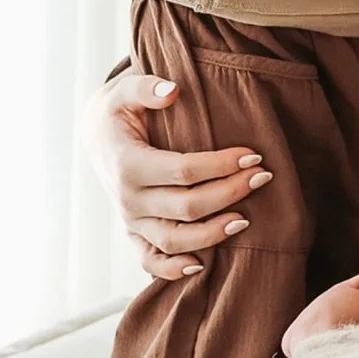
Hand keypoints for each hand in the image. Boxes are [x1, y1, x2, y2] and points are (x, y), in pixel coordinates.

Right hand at [81, 69, 272, 280]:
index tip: (253, 155)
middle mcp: (128, 198)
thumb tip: (172, 91)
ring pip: (174, 239)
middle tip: (263, 177)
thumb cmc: (118, 110)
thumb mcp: (124, 90)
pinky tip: (201, 266)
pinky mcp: (133, 233)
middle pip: (187, 206)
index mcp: (128, 163)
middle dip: (230, 193)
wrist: (95, 136)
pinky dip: (172, 270)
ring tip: (246, 220)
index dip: (222, 165)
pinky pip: (150, 260)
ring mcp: (130, 220)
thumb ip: (147, 87)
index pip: (184, 170)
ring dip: (212, 234)